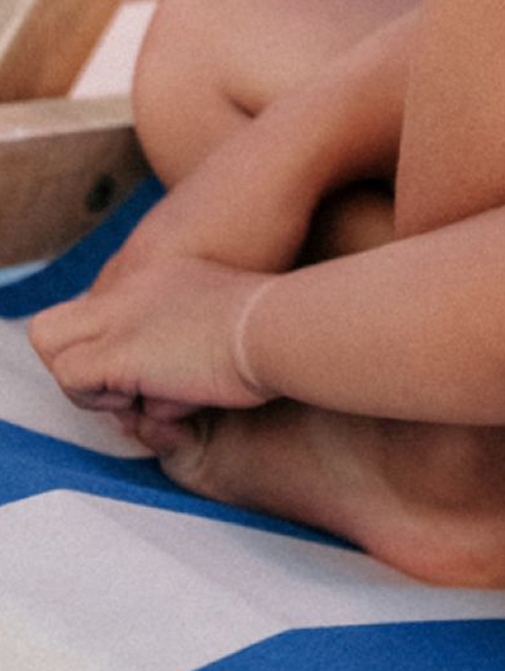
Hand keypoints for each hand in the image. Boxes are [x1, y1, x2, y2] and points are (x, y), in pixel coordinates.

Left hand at [29, 256, 273, 420]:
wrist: (285, 321)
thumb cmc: (283, 319)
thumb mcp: (236, 306)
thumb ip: (199, 321)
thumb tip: (191, 366)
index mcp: (164, 271)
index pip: (107, 308)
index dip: (115, 346)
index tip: (152, 372)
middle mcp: (133, 284)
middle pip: (62, 321)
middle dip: (84, 361)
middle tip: (128, 388)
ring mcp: (121, 314)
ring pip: (53, 348)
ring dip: (91, 384)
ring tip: (142, 395)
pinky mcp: (119, 350)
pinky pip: (72, 380)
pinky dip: (100, 400)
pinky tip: (151, 396)